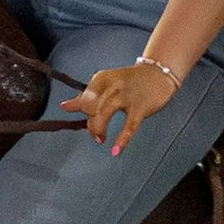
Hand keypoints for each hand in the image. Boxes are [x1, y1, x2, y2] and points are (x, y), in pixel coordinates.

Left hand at [66, 60, 180, 155]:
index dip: (81, 111)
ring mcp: (127, 96)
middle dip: (91, 123)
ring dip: (98, 128)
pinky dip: (122, 139)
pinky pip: (129, 126)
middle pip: (91, 106)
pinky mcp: (141, 107)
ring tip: (100, 139)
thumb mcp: (106, 84)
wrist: (159, 73)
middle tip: (96, 134)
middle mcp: (113, 85)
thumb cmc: (130, 81)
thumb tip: (65, 106)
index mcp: (102, 79)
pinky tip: (116, 150)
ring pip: (105, 112)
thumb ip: (85, 96)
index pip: (84, 98)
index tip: (86, 119)